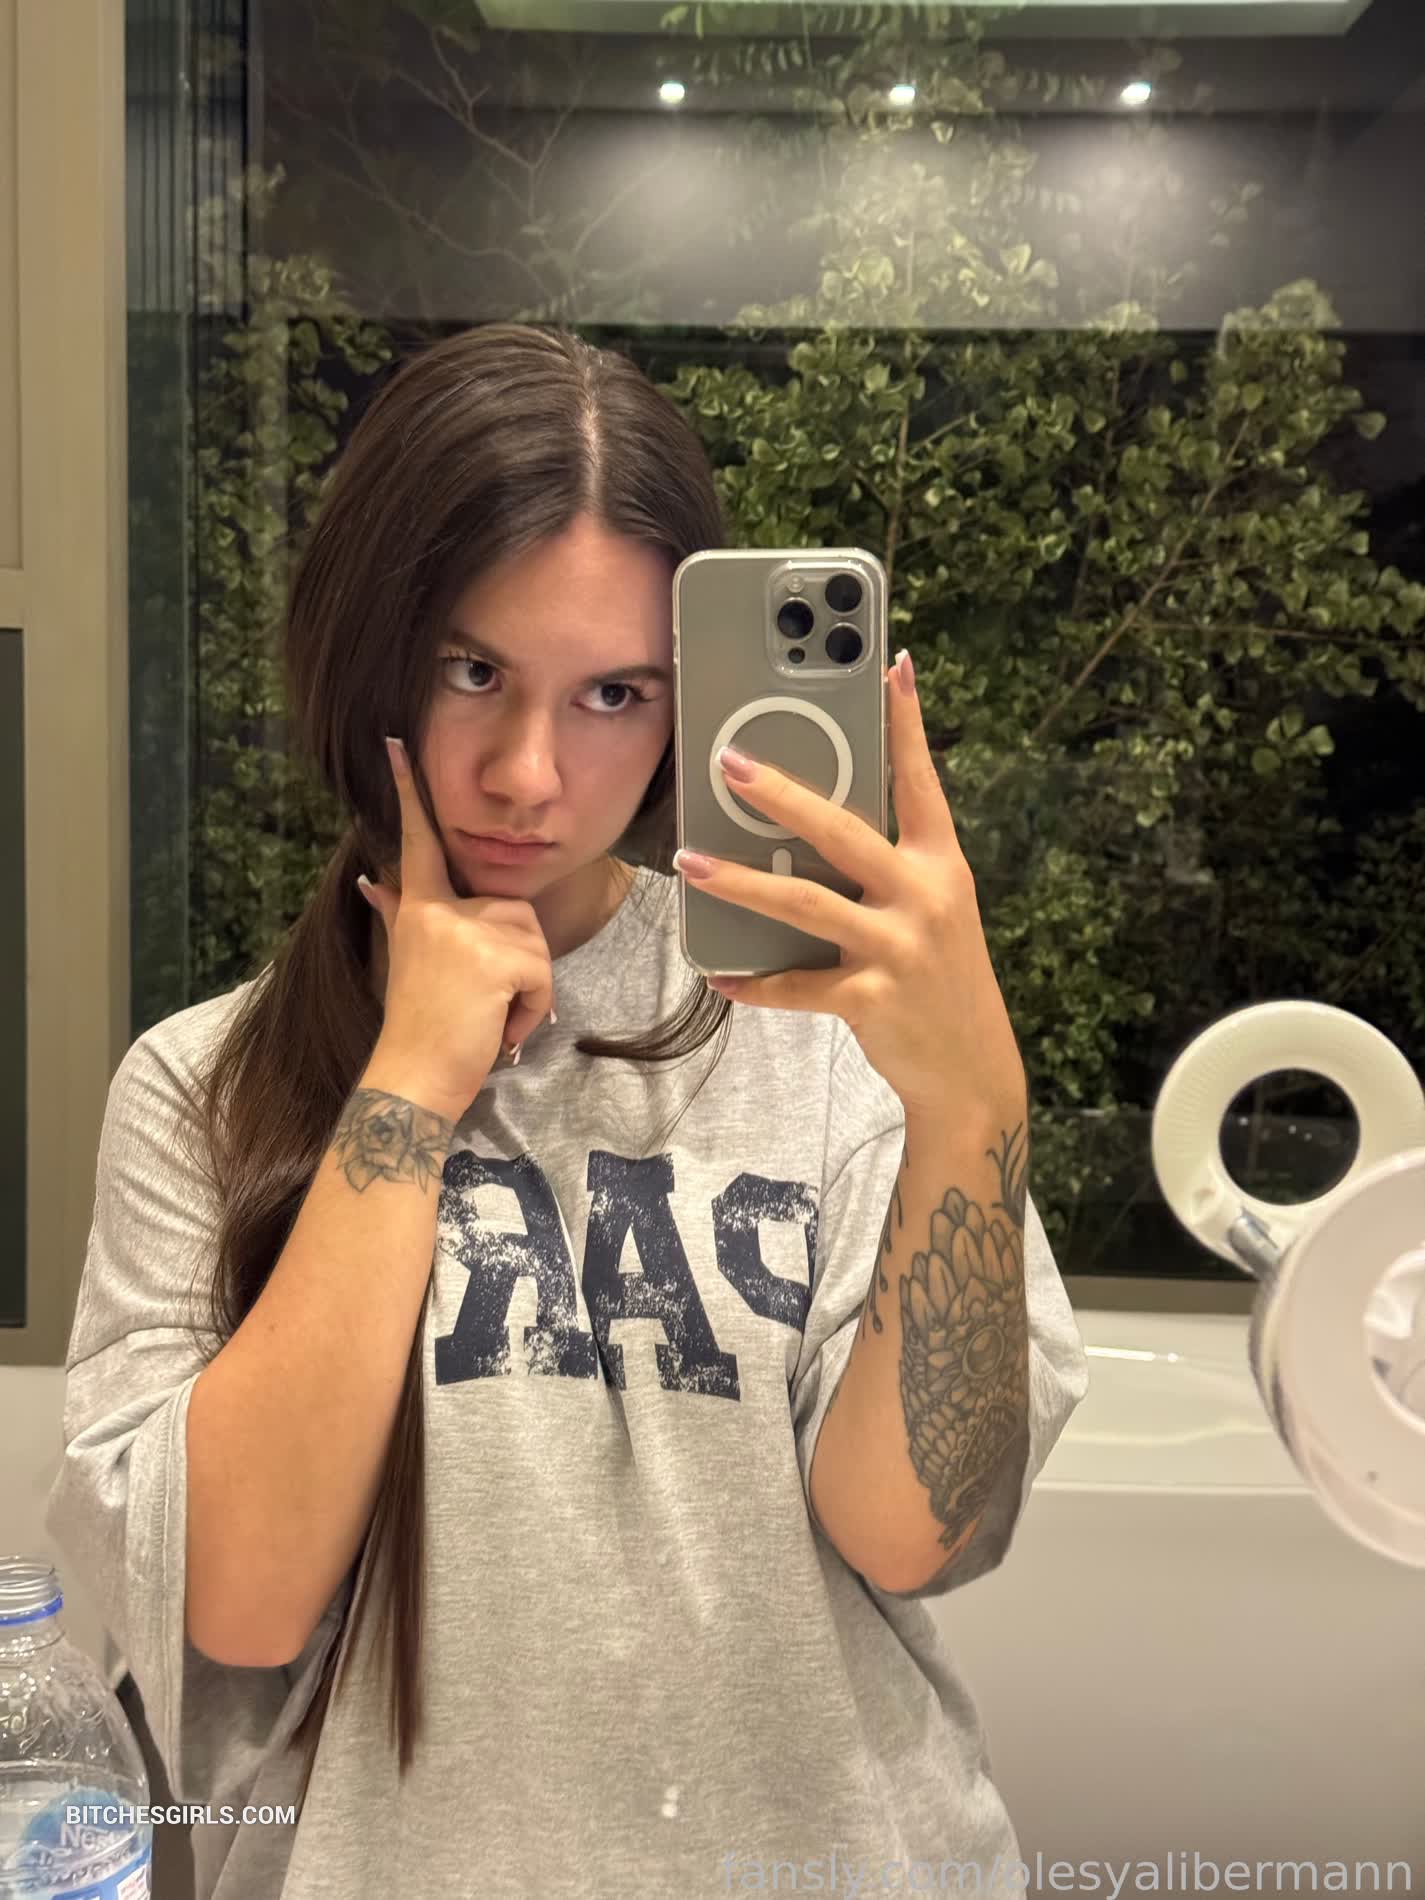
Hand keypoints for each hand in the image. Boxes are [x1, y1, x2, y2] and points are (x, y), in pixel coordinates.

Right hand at [357, 737, 556, 1111]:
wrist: (410, 1081)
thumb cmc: (418, 1030)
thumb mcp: (408, 962)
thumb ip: (396, 913)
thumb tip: (372, 880)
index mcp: (418, 909)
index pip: (417, 841)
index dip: (409, 793)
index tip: (397, 743)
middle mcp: (437, 911)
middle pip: (517, 910)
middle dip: (519, 961)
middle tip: (482, 1004)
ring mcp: (464, 932)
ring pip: (535, 942)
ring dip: (527, 989)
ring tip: (488, 1017)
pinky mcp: (493, 957)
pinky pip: (541, 973)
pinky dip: (532, 1008)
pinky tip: (498, 1027)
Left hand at [673, 652, 1023, 1120]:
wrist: (971, 1068)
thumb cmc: (940, 976)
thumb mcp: (933, 909)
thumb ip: (887, 866)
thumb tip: (814, 823)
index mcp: (941, 864)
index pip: (921, 780)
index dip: (906, 723)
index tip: (891, 665)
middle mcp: (924, 896)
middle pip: (843, 832)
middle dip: (782, 794)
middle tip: (730, 763)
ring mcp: (899, 949)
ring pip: (806, 904)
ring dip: (741, 881)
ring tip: (691, 861)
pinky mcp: (872, 999)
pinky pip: (799, 986)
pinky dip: (756, 981)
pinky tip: (721, 972)